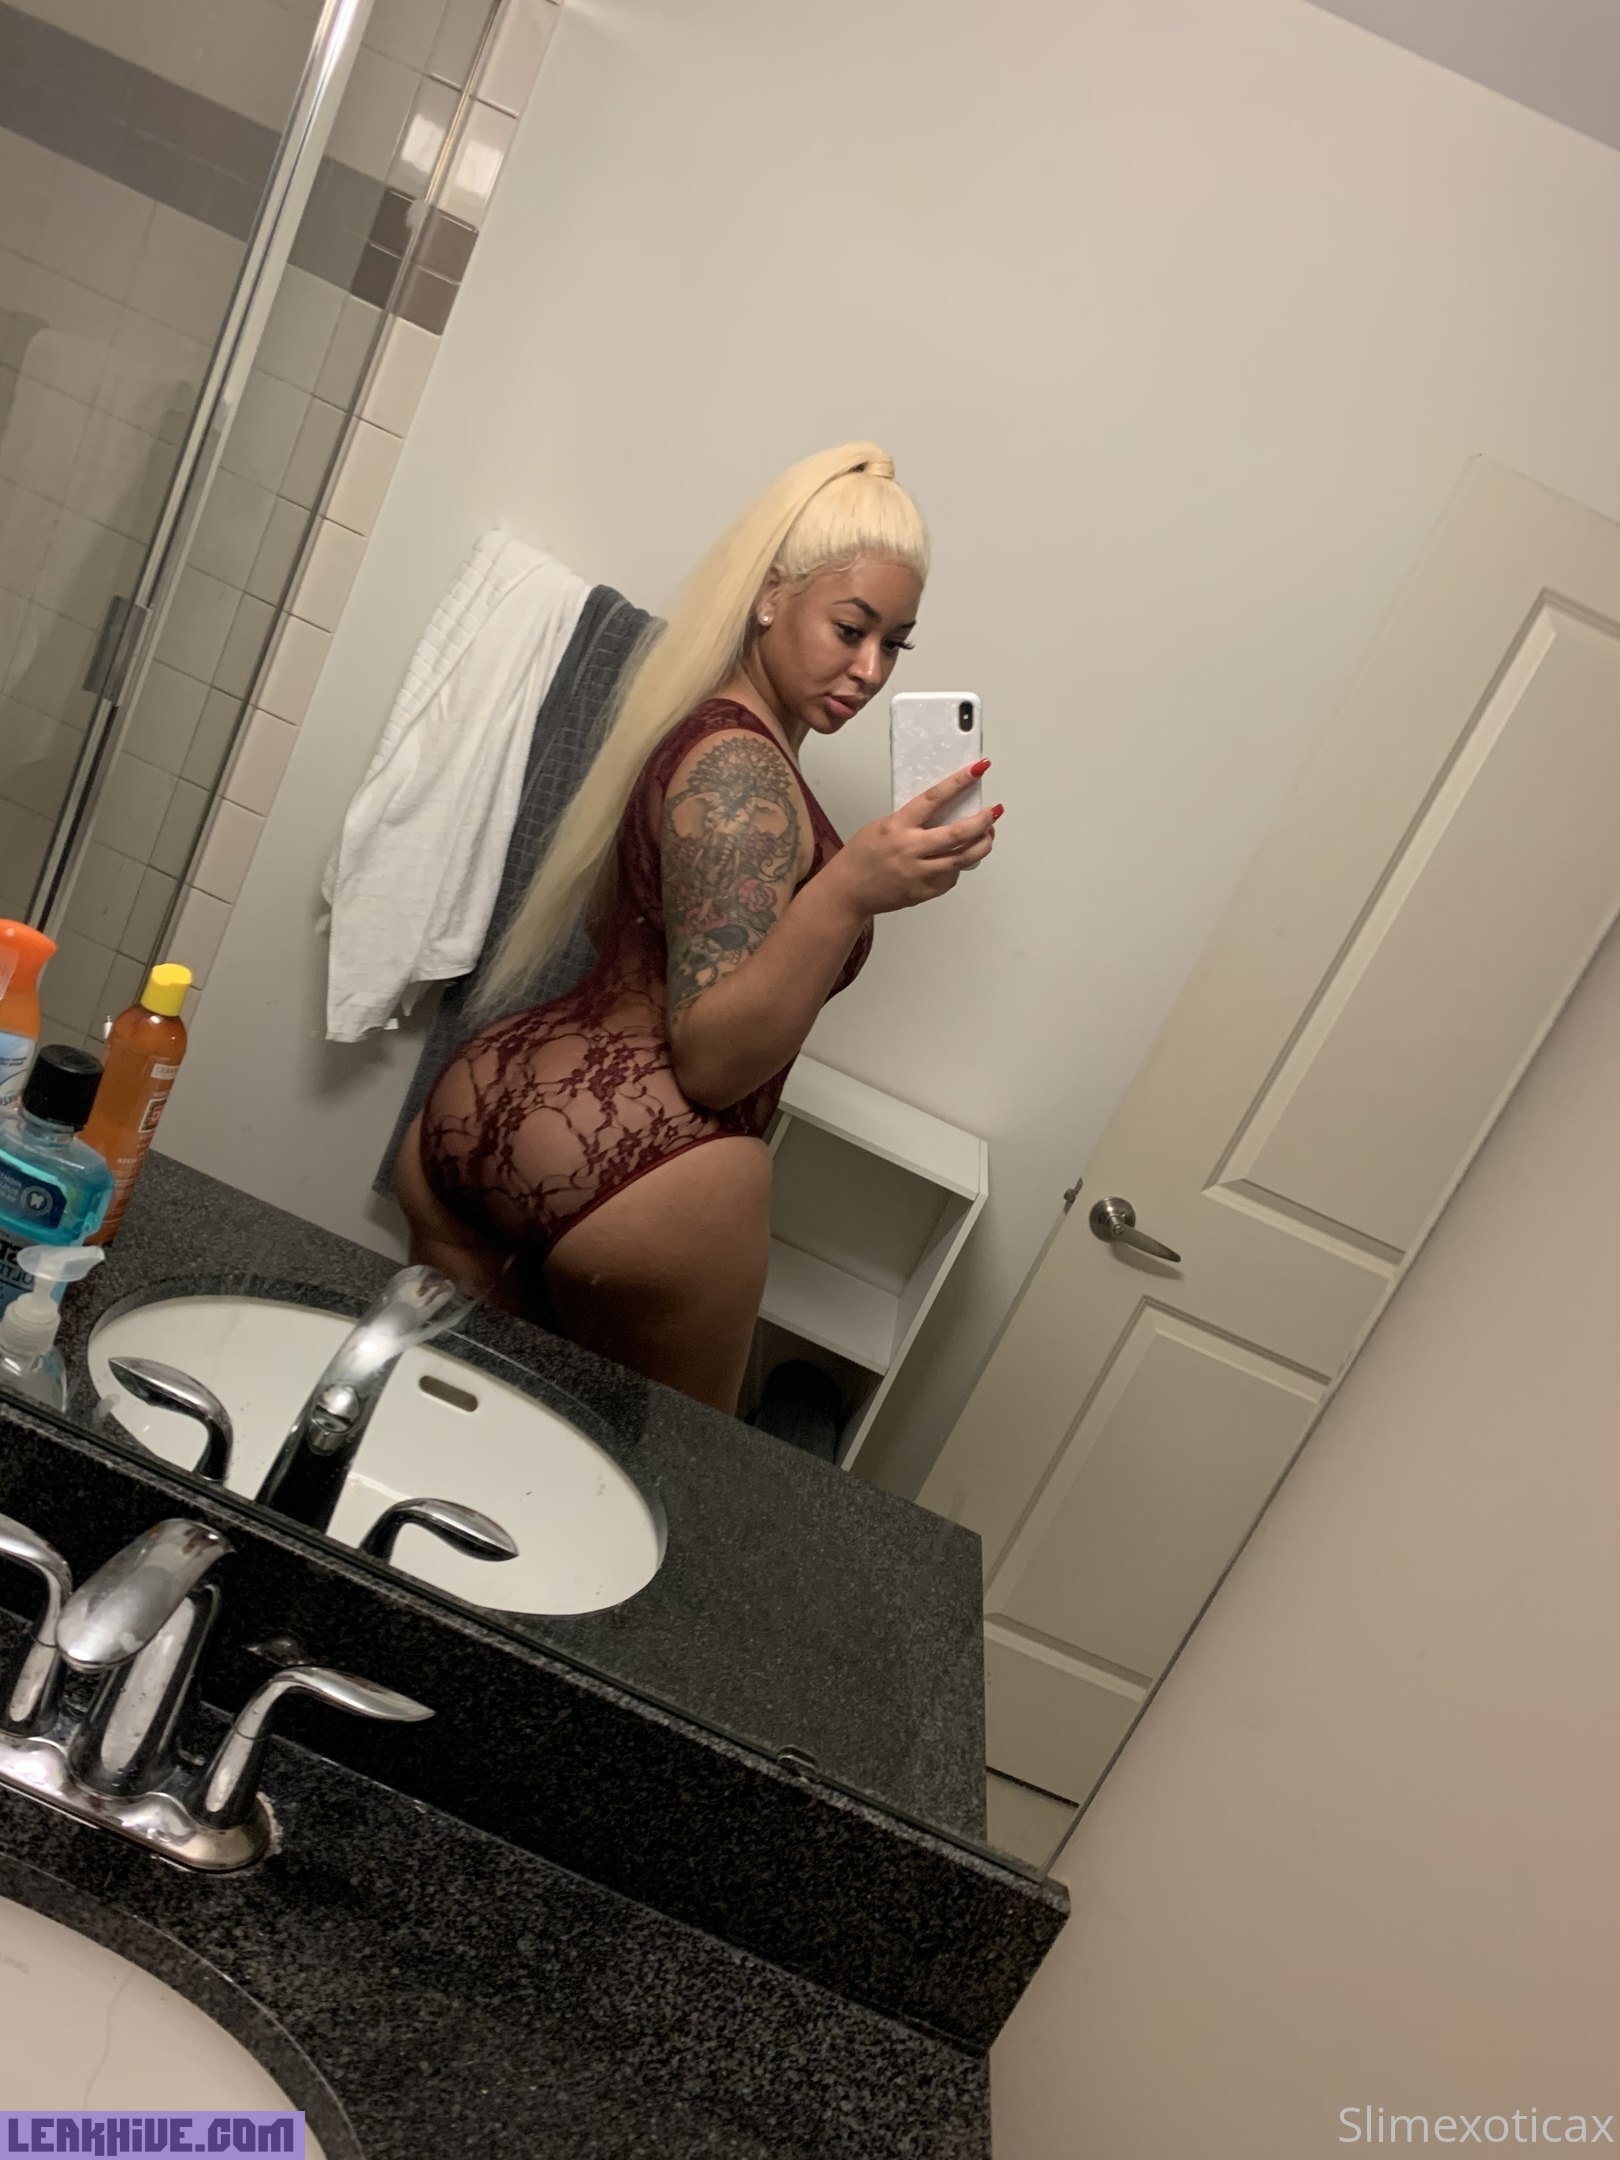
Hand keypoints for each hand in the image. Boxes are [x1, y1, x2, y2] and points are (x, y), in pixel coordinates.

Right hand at [828, 763, 1000, 918]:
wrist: (848, 892)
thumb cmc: (861, 856)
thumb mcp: (881, 827)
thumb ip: (911, 821)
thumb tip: (942, 813)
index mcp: (898, 827)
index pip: (934, 799)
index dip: (958, 783)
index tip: (978, 770)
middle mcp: (910, 850)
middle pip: (958, 835)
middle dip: (983, 821)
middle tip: (994, 811)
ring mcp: (919, 874)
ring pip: (963, 859)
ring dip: (982, 844)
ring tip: (989, 834)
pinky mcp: (924, 892)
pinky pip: (950, 877)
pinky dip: (958, 865)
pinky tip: (958, 858)